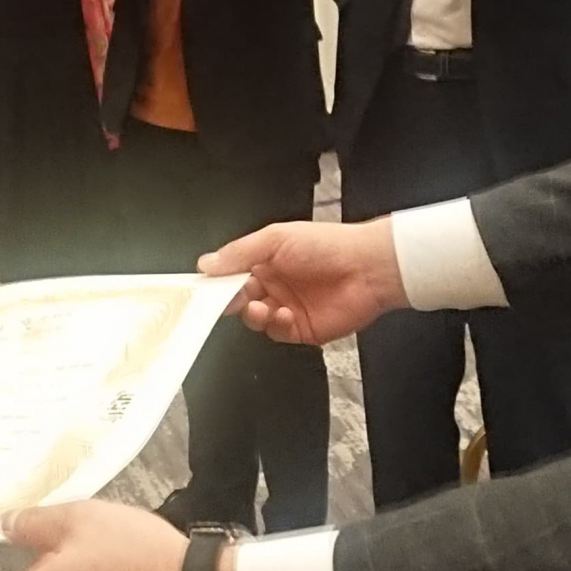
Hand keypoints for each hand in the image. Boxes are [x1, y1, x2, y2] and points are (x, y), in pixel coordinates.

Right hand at [200, 218, 406, 345]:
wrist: (368, 268)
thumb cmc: (328, 245)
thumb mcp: (276, 238)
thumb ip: (240, 253)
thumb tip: (207, 263)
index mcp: (265, 260)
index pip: (230, 274)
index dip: (216, 282)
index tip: (203, 288)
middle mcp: (274, 284)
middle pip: (237, 299)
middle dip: (230, 301)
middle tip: (229, 300)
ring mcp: (286, 307)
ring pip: (254, 319)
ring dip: (252, 315)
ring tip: (260, 307)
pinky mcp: (301, 328)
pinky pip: (276, 333)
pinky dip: (274, 326)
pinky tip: (283, 314)